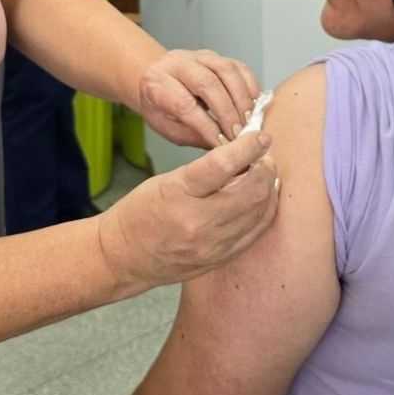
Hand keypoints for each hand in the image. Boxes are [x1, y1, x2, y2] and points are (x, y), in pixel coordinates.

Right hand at [98, 131, 279, 288]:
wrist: (124, 257)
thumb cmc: (140, 213)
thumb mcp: (165, 181)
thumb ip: (204, 170)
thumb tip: (242, 155)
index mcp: (179, 194)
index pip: (223, 165)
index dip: (249, 147)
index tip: (261, 136)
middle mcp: (198, 222)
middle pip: (252, 190)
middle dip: (265, 168)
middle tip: (262, 157)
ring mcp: (212, 245)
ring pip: (260, 210)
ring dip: (268, 188)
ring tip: (262, 175)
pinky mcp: (221, 258)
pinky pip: (256, 231)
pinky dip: (264, 210)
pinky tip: (261, 198)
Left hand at [140, 49, 260, 146]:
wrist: (155, 78)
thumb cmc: (160, 107)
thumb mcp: (167, 127)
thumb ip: (193, 134)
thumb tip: (223, 146)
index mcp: (157, 82)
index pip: (185, 104)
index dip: (206, 126)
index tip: (221, 144)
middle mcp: (177, 63)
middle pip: (208, 83)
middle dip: (227, 112)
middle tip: (238, 135)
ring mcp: (199, 56)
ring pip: (227, 70)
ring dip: (242, 98)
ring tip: (248, 121)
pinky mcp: (218, 56)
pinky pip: (239, 67)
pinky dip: (250, 86)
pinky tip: (253, 106)